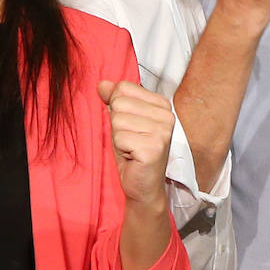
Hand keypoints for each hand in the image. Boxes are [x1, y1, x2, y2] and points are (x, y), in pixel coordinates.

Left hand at [98, 80, 173, 207]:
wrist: (143, 186)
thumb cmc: (133, 152)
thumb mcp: (122, 121)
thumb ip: (114, 100)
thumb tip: (102, 84)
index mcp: (162, 105)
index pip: (123, 88)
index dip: (118, 109)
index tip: (131, 127)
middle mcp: (167, 115)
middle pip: (119, 103)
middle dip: (117, 124)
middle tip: (130, 140)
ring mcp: (162, 131)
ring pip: (117, 120)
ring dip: (118, 137)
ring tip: (131, 148)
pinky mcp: (154, 147)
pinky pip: (120, 137)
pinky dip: (120, 149)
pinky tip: (133, 157)